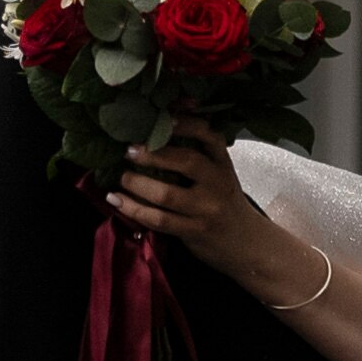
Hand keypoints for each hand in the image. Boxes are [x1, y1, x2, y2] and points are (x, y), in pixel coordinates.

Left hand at [109, 118, 306, 297]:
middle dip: (152, 154)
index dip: (185, 124)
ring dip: (137, 184)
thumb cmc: (224, 202)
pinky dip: (134, 209)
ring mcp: (206, 209)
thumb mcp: (220, 174)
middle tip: (128, 151)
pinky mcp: (193, 231)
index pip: (208, 136)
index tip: (162, 118)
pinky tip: (117, 201)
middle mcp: (217, 183)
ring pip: (167, 194)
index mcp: (222, 164)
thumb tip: (157, 128)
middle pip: (185, 162)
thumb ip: (198, 154)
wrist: (244, 242)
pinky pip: (159, 219)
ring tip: (121, 177)